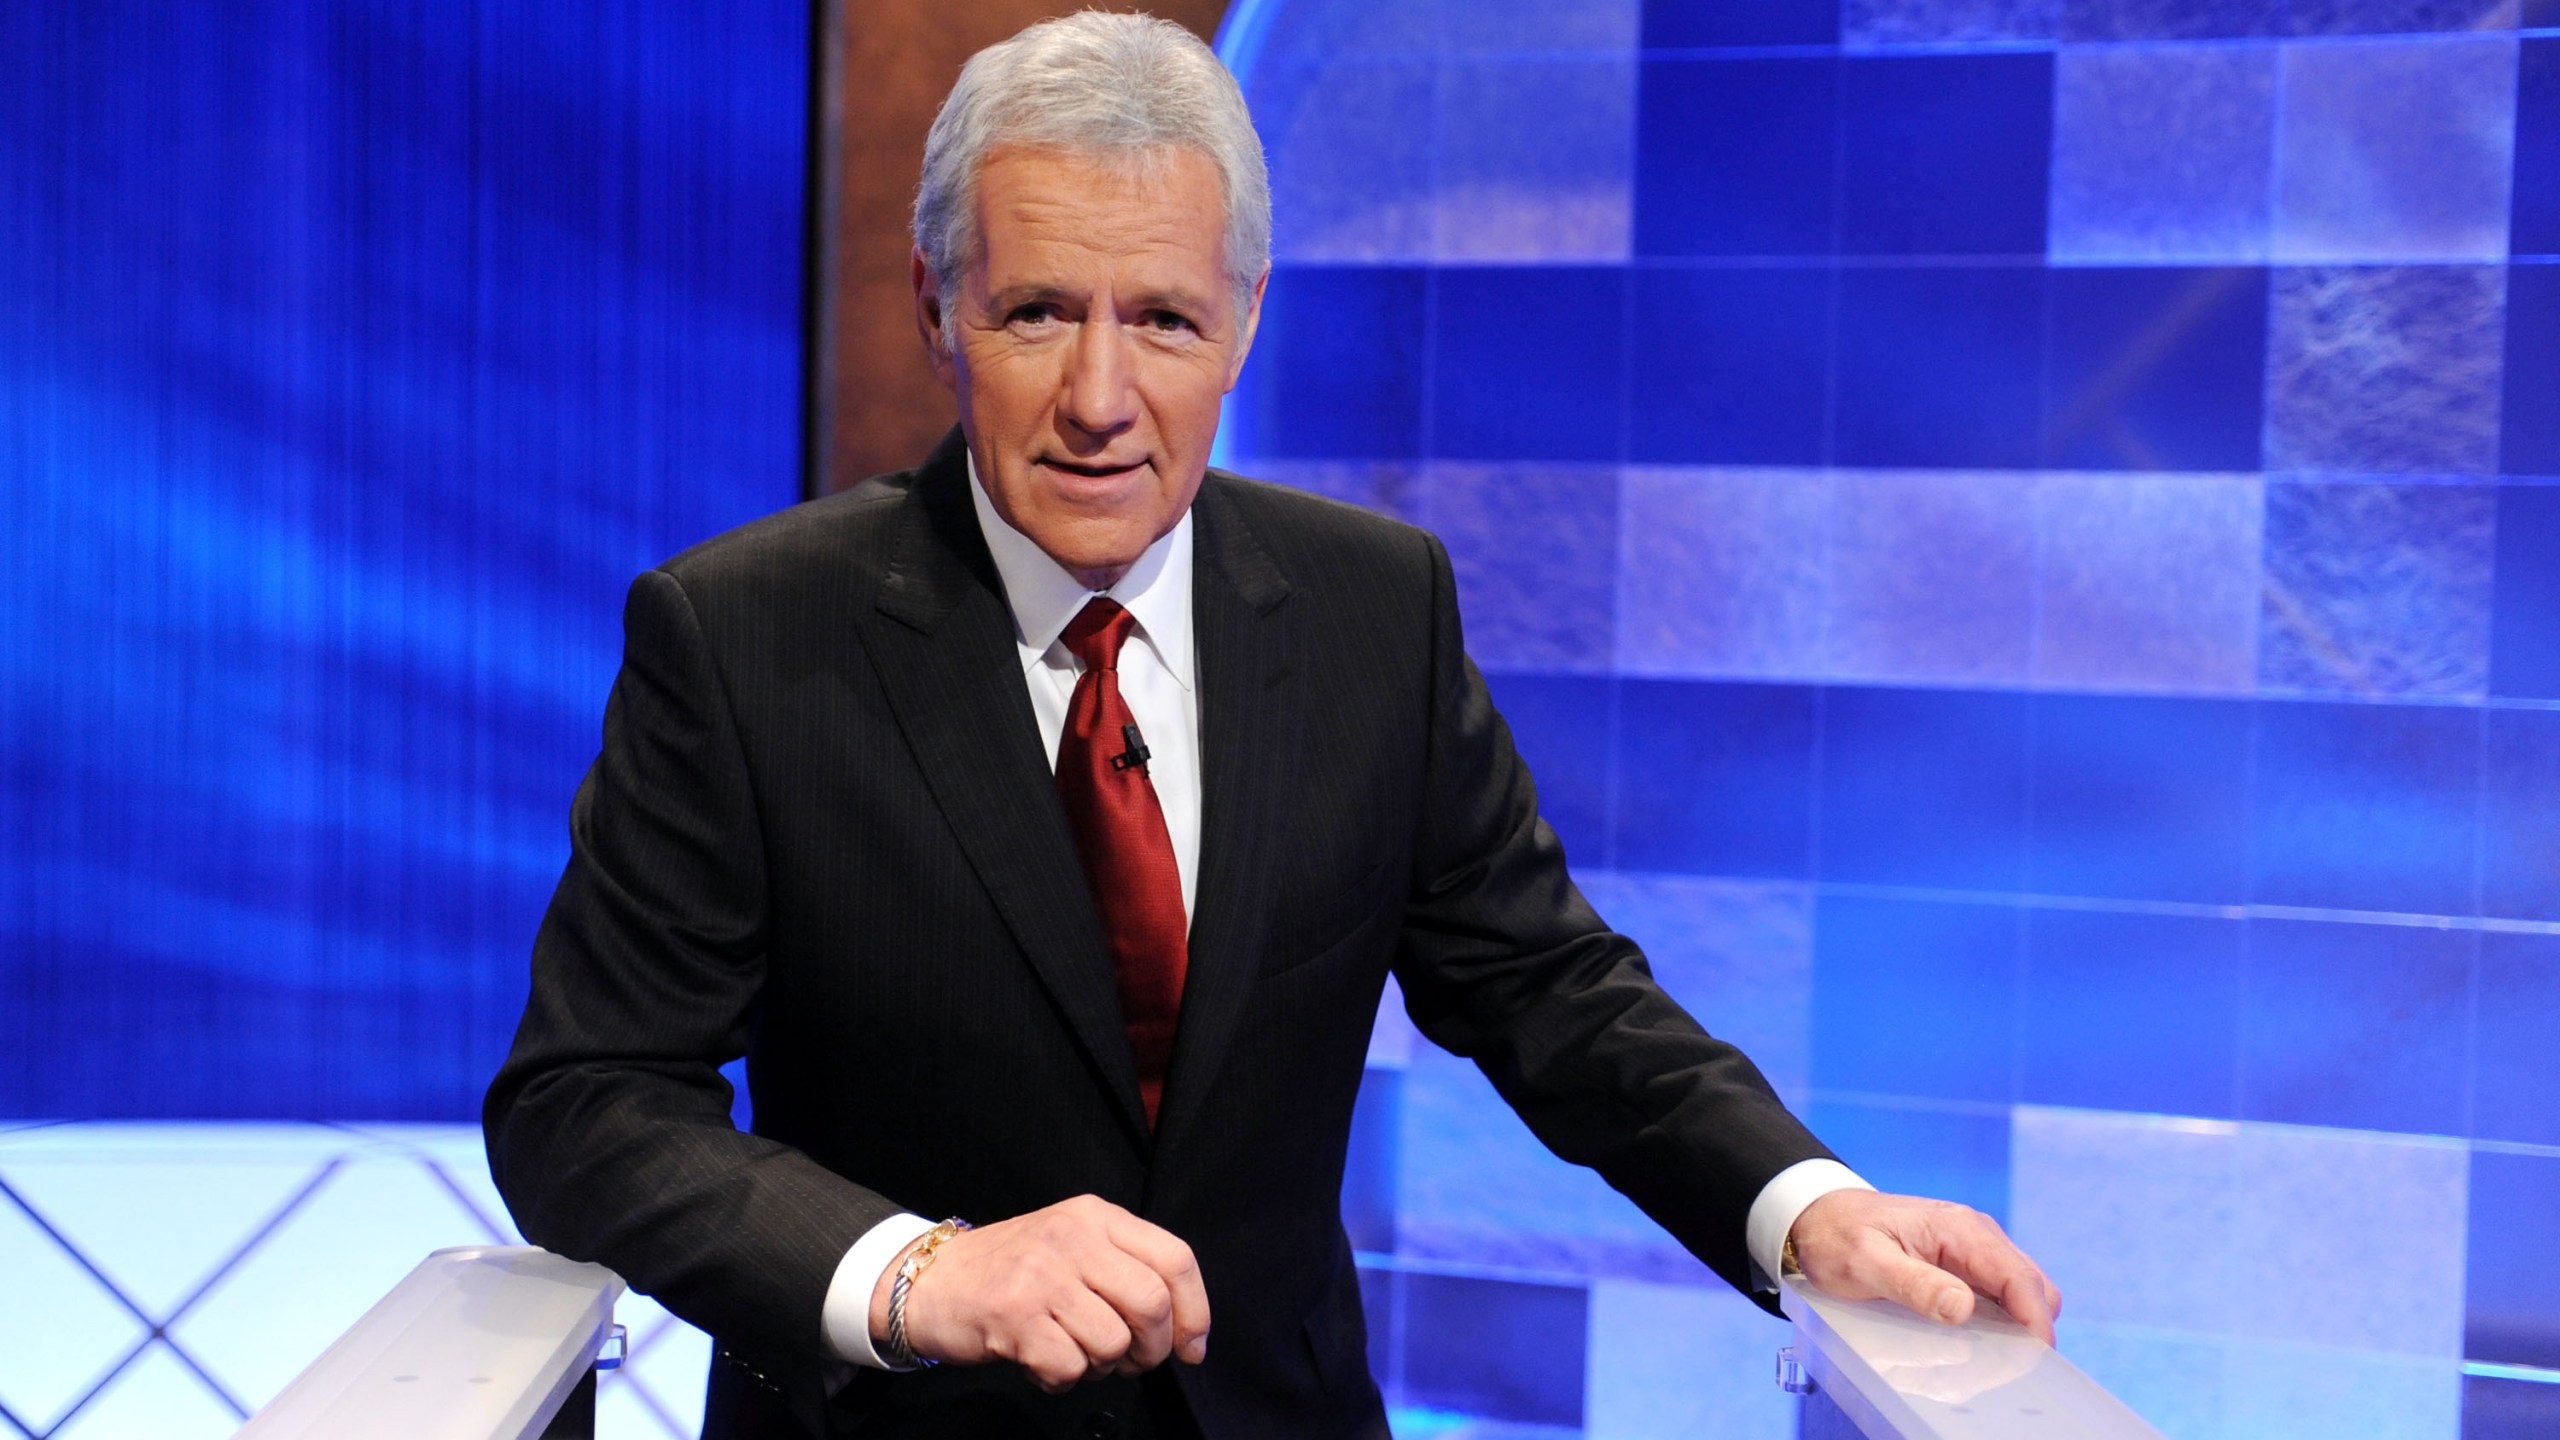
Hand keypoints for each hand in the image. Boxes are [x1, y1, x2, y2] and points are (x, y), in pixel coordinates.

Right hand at [871, 1195, 1210, 1391]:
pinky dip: (1062, 1378)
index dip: (1195, 1311)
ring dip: (1103, 1366)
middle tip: (1131, 1360)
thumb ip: (1127, 1270)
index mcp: (1096, 1216)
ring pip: (1113, 1342)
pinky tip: (1042, 1361)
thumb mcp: (1074, 1245)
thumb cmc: (1013, 1270)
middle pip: (1152, 1303)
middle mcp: (1073, 1237)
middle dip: (1153, 1348)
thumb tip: (1185, 1329)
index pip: (1175, 1259)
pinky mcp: (1015, 1315)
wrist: (932, 1280)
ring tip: (1075, 1353)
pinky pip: (1070, 1367)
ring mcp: (1042, 1275)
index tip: (1192, 1346)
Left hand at [1786, 1190, 2060, 1346]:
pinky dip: (2000, 1318)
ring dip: (2016, 1323)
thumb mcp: (1865, 1263)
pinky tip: (1976, 1340)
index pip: (2017, 1276)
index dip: (2034, 1319)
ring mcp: (1972, 1247)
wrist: (1818, 1216)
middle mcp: (1975, 1234)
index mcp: (1959, 1229)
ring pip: (2019, 1290)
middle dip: (2031, 1324)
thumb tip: (1963, 1307)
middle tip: (2009, 1365)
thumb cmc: (1837, 1236)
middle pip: (2030, 1284)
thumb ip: (1913, 1284)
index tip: (2034, 1356)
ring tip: (1992, 1357)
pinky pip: (1998, 1293)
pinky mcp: (1963, 1262)